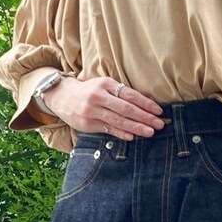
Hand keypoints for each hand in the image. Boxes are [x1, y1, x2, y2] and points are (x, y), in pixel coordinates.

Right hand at [40, 75, 165, 139]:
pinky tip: (132, 137)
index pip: (130, 94)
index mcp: (106, 84)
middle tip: (159, 124)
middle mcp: (99, 96)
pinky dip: (121, 133)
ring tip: (150, 132)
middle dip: (145, 117)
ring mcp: (92, 111)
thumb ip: (119, 93)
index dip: (146, 103)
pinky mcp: (88, 124)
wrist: (61, 96)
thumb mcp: (103, 85)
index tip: (158, 110)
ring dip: (136, 127)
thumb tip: (143, 106)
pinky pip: (108, 129)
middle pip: (126, 108)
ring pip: (118, 120)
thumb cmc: (88, 91)